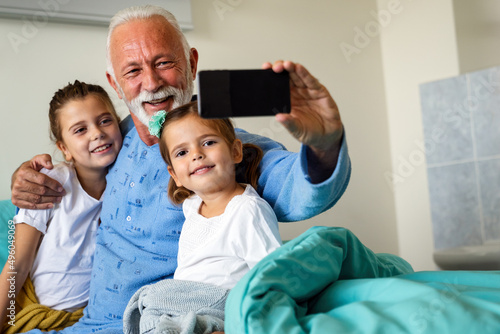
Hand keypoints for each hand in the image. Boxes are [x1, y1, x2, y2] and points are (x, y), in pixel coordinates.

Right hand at [11, 154, 64, 209]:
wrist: (17, 177)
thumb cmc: (30, 169)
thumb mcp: (37, 160)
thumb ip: (45, 159)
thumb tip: (50, 166)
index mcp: (24, 172)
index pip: (42, 180)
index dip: (53, 184)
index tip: (61, 188)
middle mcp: (18, 183)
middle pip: (40, 191)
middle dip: (54, 193)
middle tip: (62, 194)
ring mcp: (16, 193)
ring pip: (37, 199)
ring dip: (50, 200)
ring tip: (58, 199)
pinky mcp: (16, 201)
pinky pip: (31, 206)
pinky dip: (42, 206)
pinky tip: (50, 205)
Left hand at [263, 60, 343, 179]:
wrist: (327, 137)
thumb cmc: (310, 132)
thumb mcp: (296, 130)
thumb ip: (289, 123)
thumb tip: (278, 117)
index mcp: (287, 101)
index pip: (277, 86)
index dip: (271, 78)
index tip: (264, 71)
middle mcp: (297, 93)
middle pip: (287, 77)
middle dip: (280, 70)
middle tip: (273, 67)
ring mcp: (308, 91)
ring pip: (298, 76)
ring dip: (292, 69)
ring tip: (285, 65)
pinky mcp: (319, 91)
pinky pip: (311, 81)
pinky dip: (305, 74)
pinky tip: (299, 68)